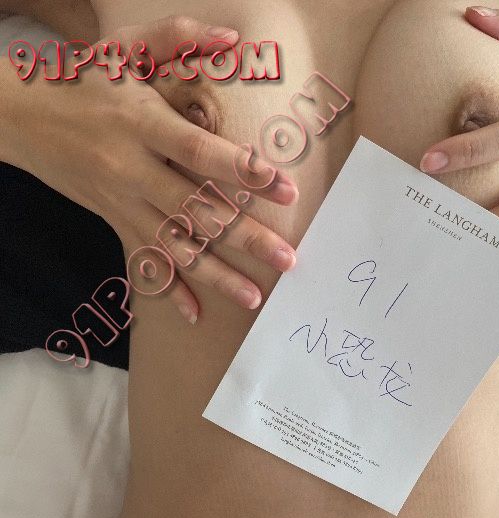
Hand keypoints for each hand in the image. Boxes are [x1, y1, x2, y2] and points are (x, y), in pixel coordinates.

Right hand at [2, 16, 298, 322]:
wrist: (22, 117)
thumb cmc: (83, 80)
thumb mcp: (125, 48)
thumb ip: (176, 38)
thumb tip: (232, 37)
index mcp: (141, 124)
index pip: (200, 152)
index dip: (244, 171)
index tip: (286, 189)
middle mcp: (133, 169)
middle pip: (196, 209)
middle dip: (245, 237)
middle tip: (287, 259)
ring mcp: (122, 202)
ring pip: (176, 245)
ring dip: (216, 274)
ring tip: (256, 298)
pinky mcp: (114, 221)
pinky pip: (144, 260)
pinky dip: (168, 290)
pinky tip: (195, 315)